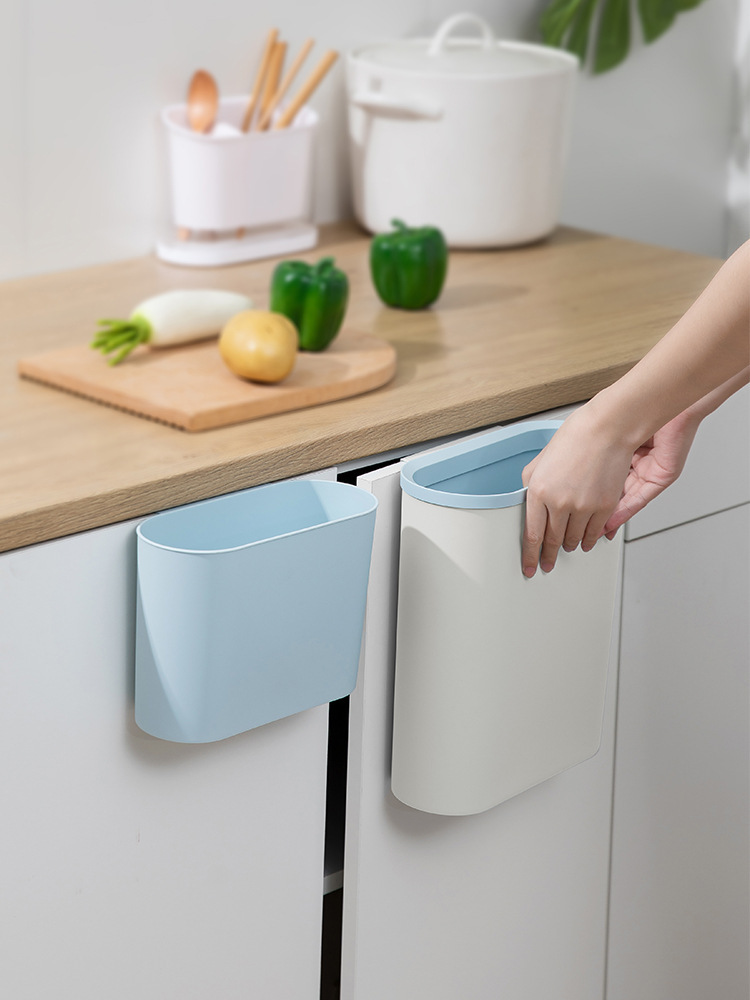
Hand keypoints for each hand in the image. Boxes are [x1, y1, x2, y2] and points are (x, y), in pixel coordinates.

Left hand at [521, 407, 700, 576]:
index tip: (528, 566)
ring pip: (573, 539)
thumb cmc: (576, 437)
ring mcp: (584, 507)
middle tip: (546, 563)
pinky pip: (595, 533)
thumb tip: (527, 499)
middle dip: (547, 555)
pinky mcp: (605, 506)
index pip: (532, 534)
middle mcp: (560, 502)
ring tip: (564, 548)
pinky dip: (588, 540)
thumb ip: (532, 482)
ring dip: (568, 545)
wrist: (608, 427)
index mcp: (539, 491)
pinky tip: (584, 541)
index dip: (529, 554)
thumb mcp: (542, 459)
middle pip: (551, 540)